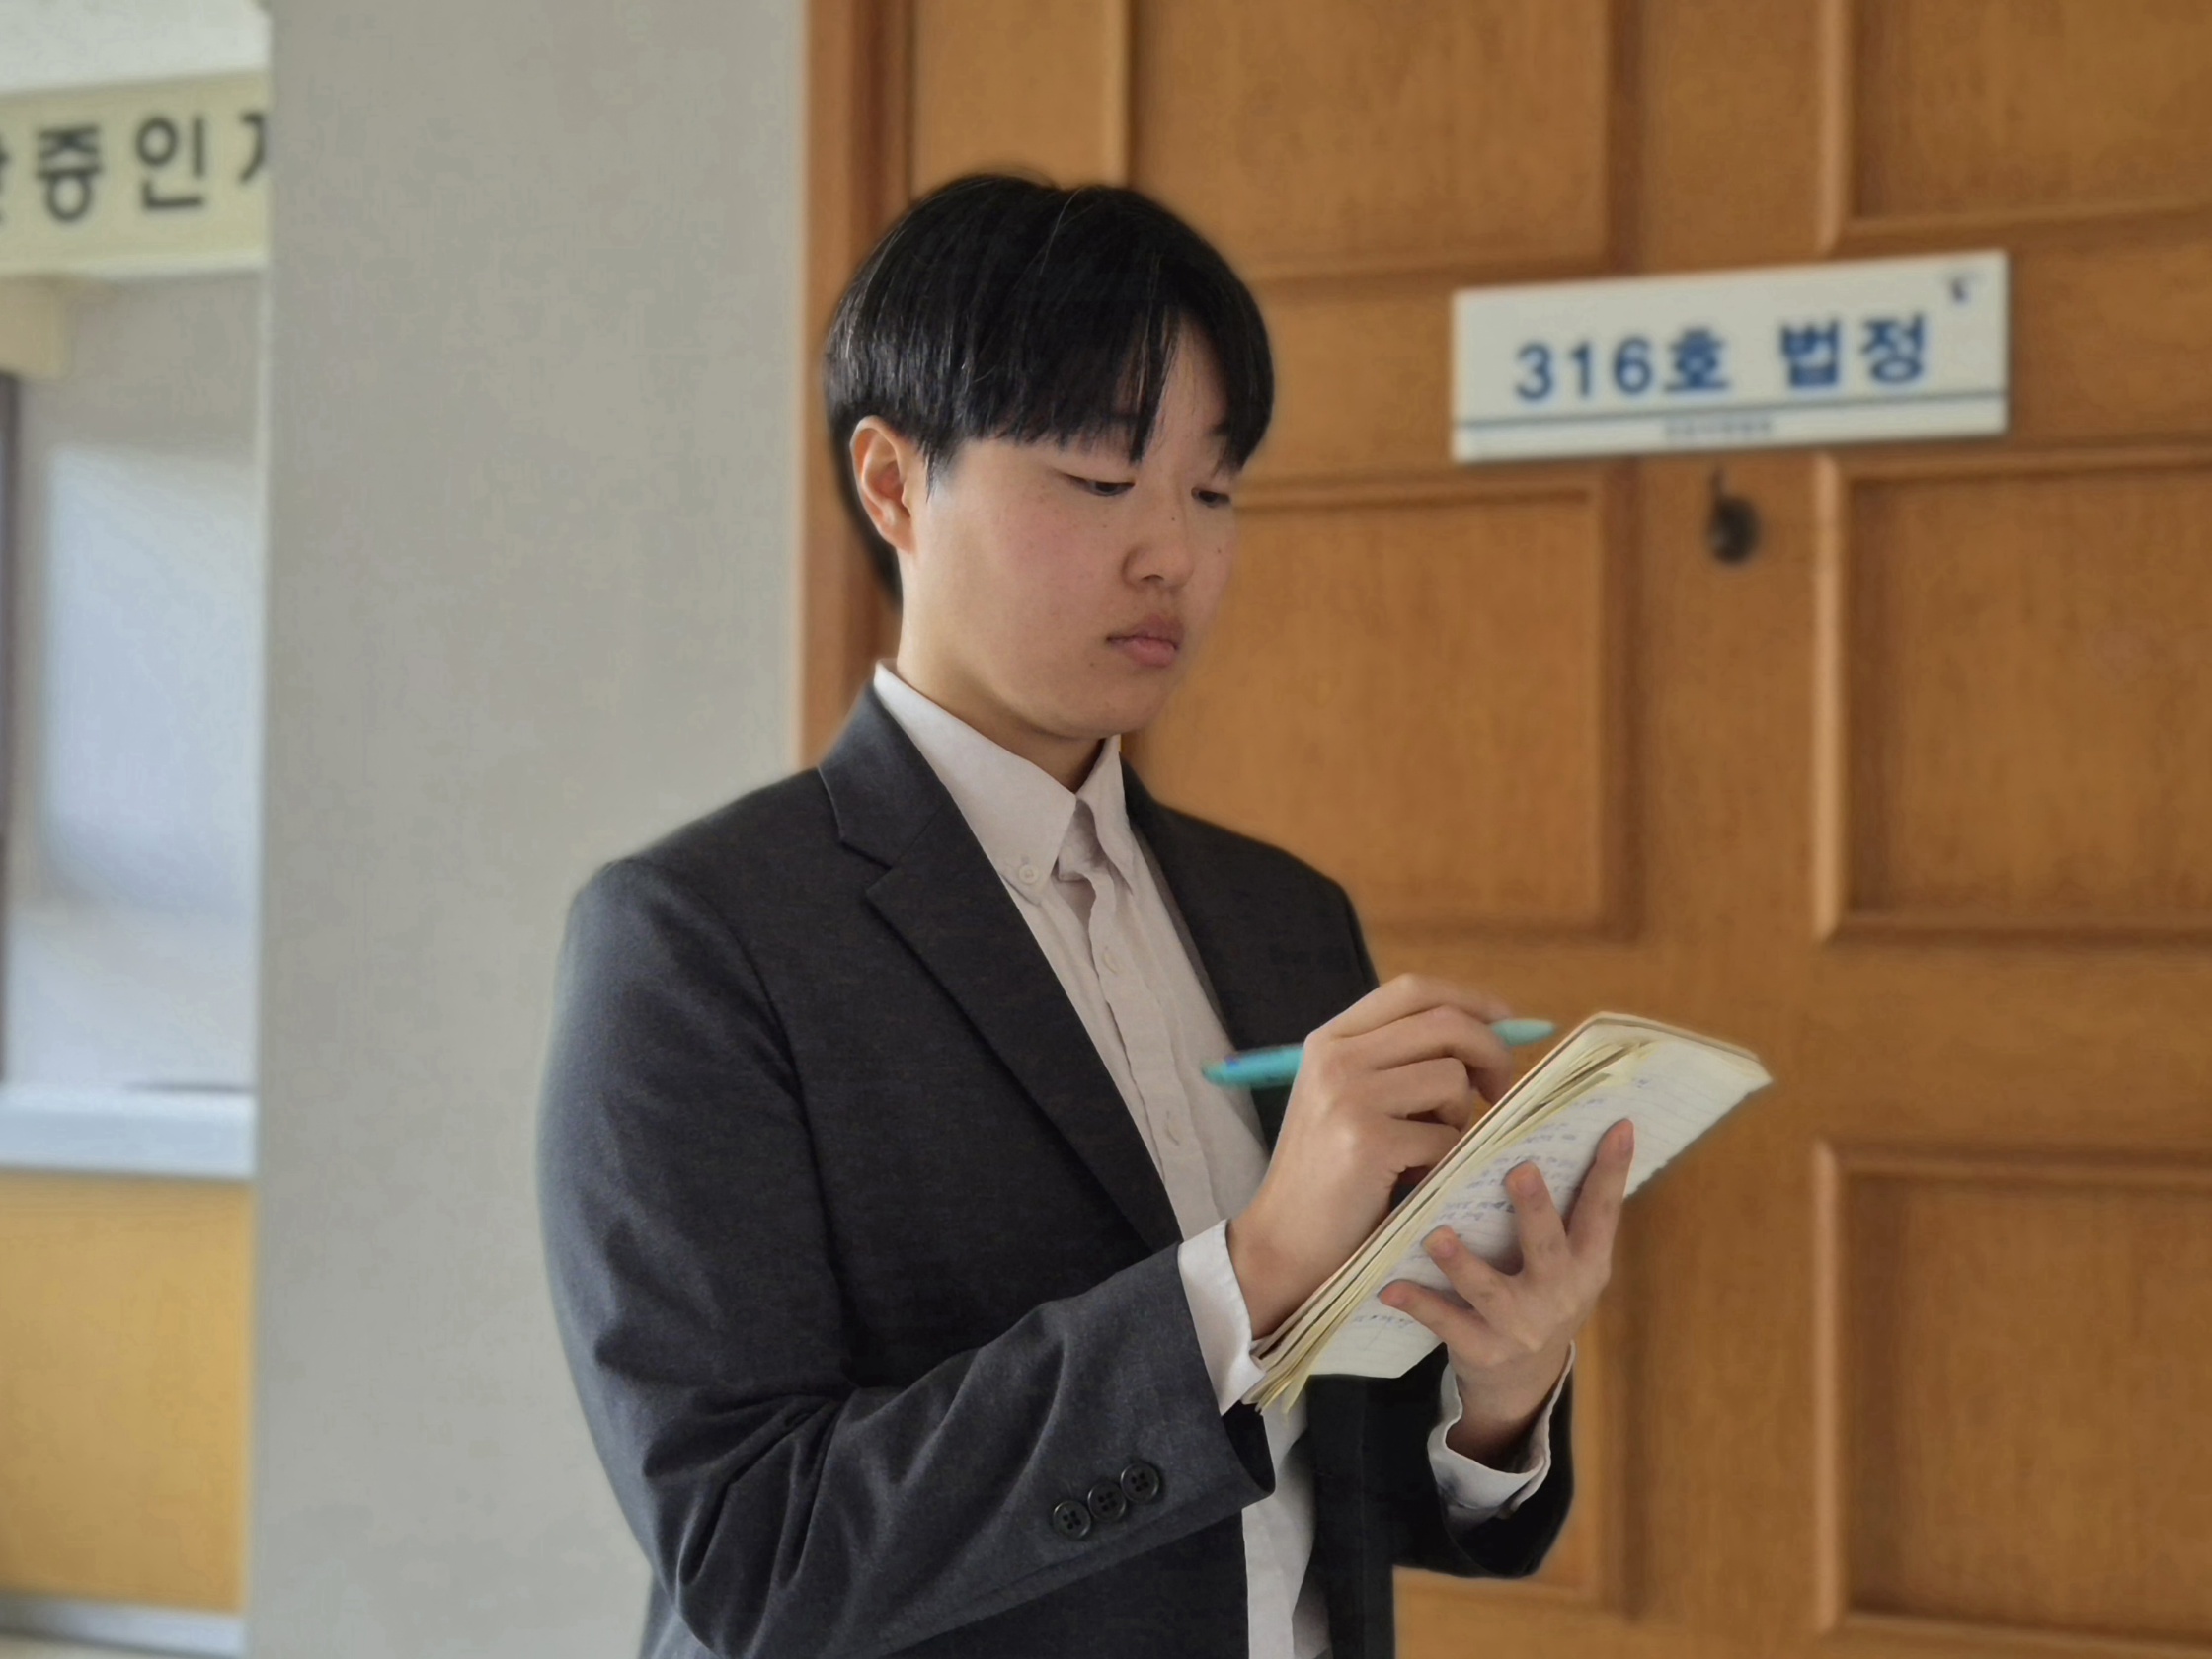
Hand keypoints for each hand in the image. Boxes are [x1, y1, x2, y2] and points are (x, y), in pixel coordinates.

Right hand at [1226, 975, 1517, 1335]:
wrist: (1282, 1243)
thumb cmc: (1331, 1177)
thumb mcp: (1350, 1100)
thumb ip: (1401, 1062)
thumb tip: (1491, 1033)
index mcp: (1330, 1040)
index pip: (1413, 990)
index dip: (1469, 1000)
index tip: (1504, 1023)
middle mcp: (1335, 1057)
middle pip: (1445, 1024)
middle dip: (1492, 1054)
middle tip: (1500, 1093)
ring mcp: (1348, 1096)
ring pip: (1453, 1080)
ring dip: (1460, 1119)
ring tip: (1428, 1150)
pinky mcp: (1367, 1140)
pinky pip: (1447, 1136)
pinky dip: (1444, 1162)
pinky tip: (1412, 1181)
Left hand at [1380, 1117, 1632, 1463]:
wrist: (1523, 1381)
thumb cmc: (1542, 1295)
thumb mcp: (1569, 1262)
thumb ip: (1565, 1213)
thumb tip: (1556, 1131)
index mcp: (1586, 1264)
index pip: (1601, 1212)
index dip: (1611, 1170)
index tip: (1619, 1125)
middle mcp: (1560, 1295)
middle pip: (1548, 1248)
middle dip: (1535, 1211)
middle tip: (1519, 1170)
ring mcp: (1520, 1326)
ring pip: (1490, 1290)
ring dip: (1463, 1263)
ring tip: (1437, 1235)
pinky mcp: (1482, 1349)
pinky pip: (1446, 1323)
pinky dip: (1419, 1304)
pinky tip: (1391, 1286)